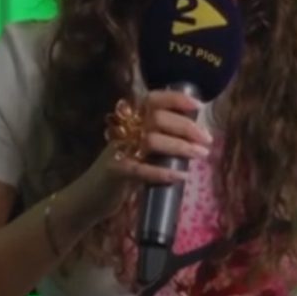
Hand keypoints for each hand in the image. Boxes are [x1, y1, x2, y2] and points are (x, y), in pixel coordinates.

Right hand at [69, 90, 213, 219]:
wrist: (89, 197)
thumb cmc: (123, 171)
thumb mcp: (140, 149)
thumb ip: (160, 138)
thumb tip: (195, 133)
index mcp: (129, 121)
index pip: (152, 99)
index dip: (175, 99)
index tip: (198, 106)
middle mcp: (122, 130)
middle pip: (157, 119)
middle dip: (186, 127)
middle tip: (207, 140)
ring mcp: (117, 150)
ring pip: (151, 140)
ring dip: (180, 146)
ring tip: (201, 155)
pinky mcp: (114, 171)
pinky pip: (140, 170)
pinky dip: (163, 172)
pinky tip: (181, 176)